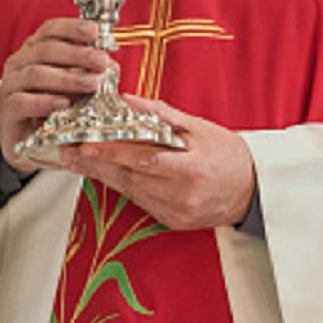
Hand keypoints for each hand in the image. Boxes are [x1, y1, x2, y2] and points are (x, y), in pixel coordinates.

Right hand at [0, 18, 109, 171]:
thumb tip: (111, 65)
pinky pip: (23, 102)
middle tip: (101, 61)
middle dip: (77, 54)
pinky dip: (45, 101)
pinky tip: (64, 104)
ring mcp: (11, 85)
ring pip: (35, 74)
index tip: (94, 31)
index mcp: (35, 50)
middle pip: (45, 50)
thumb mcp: (75, 87)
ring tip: (92, 84)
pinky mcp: (8, 109)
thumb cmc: (53, 109)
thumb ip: (89, 73)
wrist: (29, 143)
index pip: (50, 30)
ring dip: (67, 78)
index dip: (72, 27)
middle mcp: (20, 63)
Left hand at [59, 96, 255, 230]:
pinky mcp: (173, 222)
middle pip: (129, 178)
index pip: (142, 160)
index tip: (85, 144)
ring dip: (106, 175)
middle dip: (96, 164)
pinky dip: (126, 186)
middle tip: (69, 152)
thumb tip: (128, 100)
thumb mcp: (199, 128)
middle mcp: (182, 196)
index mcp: (191, 170)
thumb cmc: (228, 154)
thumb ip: (161, 115)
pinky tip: (110, 174)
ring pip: (131, 192)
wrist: (253, 189)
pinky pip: (142, 202)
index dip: (111, 152)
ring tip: (81, 160)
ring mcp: (176, 212)